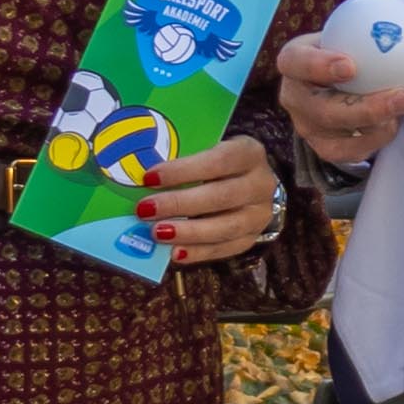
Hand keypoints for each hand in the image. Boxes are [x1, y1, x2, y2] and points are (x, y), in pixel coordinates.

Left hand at [136, 132, 285, 269]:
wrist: (251, 182)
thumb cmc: (219, 163)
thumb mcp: (208, 149)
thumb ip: (184, 159)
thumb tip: (143, 178)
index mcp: (249, 153)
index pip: (218, 161)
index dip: (183, 170)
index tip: (149, 177)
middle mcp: (261, 184)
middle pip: (220, 197)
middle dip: (179, 204)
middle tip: (145, 210)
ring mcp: (259, 215)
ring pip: (225, 228)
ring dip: (187, 232)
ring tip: (156, 233)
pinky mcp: (252, 238)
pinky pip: (225, 249)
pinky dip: (199, 252)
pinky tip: (175, 253)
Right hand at [274, 34, 403, 169]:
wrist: (342, 76)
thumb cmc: (349, 45)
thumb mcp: (351, 29)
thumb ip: (367, 24)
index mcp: (292, 60)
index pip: (297, 62)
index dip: (319, 66)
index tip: (351, 66)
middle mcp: (293, 96)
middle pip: (321, 110)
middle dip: (364, 109)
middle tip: (402, 96)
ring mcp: (305, 126)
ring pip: (336, 138)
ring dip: (376, 128)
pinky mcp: (322, 148)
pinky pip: (349, 153)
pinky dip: (375, 140)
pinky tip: (395, 123)